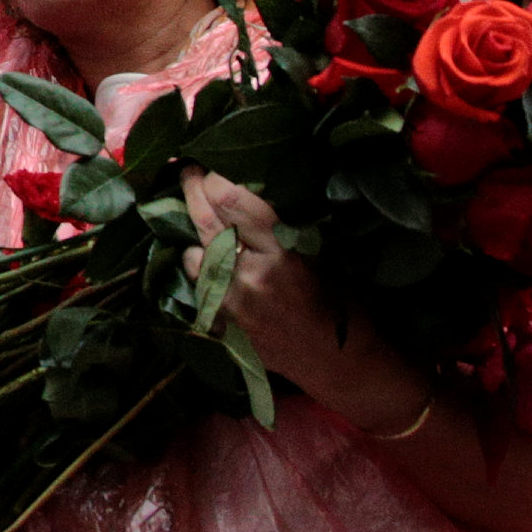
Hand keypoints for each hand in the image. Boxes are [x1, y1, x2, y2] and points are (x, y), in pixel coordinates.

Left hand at [180, 170, 426, 432]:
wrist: (344, 366)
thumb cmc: (343, 306)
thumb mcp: (322, 256)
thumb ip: (281, 228)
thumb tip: (248, 187)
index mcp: (283, 254)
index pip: (233, 201)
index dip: (216, 178)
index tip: (213, 166)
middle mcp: (251, 277)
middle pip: (205, 221)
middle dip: (192, 190)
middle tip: (188, 172)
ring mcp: (233, 307)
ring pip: (192, 257)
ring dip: (196, 240)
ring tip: (203, 227)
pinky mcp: (223, 330)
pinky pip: (198, 292)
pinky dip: (201, 276)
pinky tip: (208, 266)